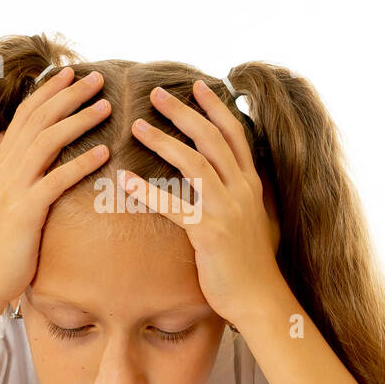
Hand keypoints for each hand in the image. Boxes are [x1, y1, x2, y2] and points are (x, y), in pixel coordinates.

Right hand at [0, 66, 110, 307]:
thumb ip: (7, 167)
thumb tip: (11, 135)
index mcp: (0, 164)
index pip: (25, 115)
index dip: (48, 91)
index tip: (70, 72)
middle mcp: (4, 170)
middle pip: (38, 120)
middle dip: (68, 95)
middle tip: (95, 76)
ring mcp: (12, 189)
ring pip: (47, 142)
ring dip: (78, 120)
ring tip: (105, 105)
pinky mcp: (25, 211)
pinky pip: (56, 180)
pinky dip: (80, 162)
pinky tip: (104, 151)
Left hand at [117, 80, 282, 326]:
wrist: (259, 298)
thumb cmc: (248, 262)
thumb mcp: (249, 218)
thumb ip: (236, 193)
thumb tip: (219, 175)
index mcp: (251, 183)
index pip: (235, 133)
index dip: (215, 107)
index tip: (197, 85)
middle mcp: (242, 190)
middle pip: (212, 139)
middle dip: (183, 112)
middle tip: (155, 94)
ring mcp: (228, 210)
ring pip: (195, 163)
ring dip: (163, 141)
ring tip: (136, 126)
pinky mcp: (210, 233)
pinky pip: (174, 206)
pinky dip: (148, 191)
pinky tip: (125, 180)